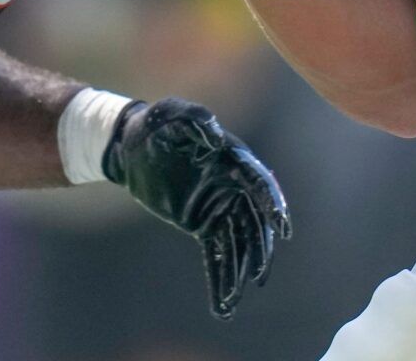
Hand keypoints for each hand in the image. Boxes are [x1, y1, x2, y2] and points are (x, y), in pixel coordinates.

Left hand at [103, 97, 290, 318]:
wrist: (133, 144)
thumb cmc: (155, 123)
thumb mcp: (171, 113)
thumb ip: (194, 119)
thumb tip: (214, 136)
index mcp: (231, 158)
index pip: (257, 182)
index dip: (271, 204)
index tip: (282, 228)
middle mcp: (232, 184)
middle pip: (254, 220)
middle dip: (258, 248)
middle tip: (257, 274)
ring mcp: (218, 205)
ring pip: (238, 242)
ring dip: (239, 271)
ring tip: (234, 300)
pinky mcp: (201, 222)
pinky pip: (218, 252)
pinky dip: (221, 276)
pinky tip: (223, 303)